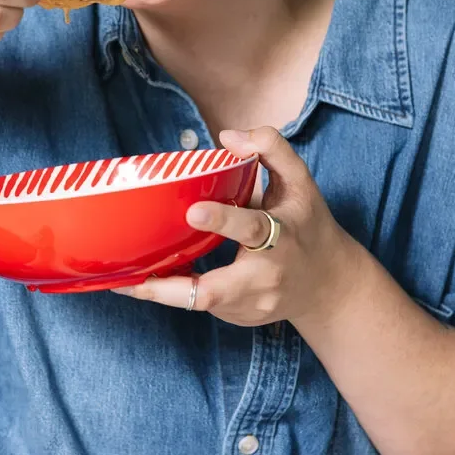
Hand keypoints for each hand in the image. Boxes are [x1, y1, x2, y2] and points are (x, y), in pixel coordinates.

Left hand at [112, 126, 363, 327]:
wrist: (329, 285)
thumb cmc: (309, 226)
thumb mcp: (301, 183)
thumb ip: (271, 148)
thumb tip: (227, 136)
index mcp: (282, 239)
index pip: (252, 229)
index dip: (222, 221)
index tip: (193, 210)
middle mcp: (267, 278)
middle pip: (215, 291)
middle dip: (171, 288)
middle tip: (131, 279)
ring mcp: (253, 305)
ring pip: (202, 302)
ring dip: (164, 291)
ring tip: (125, 279)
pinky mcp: (241, 318)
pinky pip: (202, 306)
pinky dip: (177, 293)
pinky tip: (151, 281)